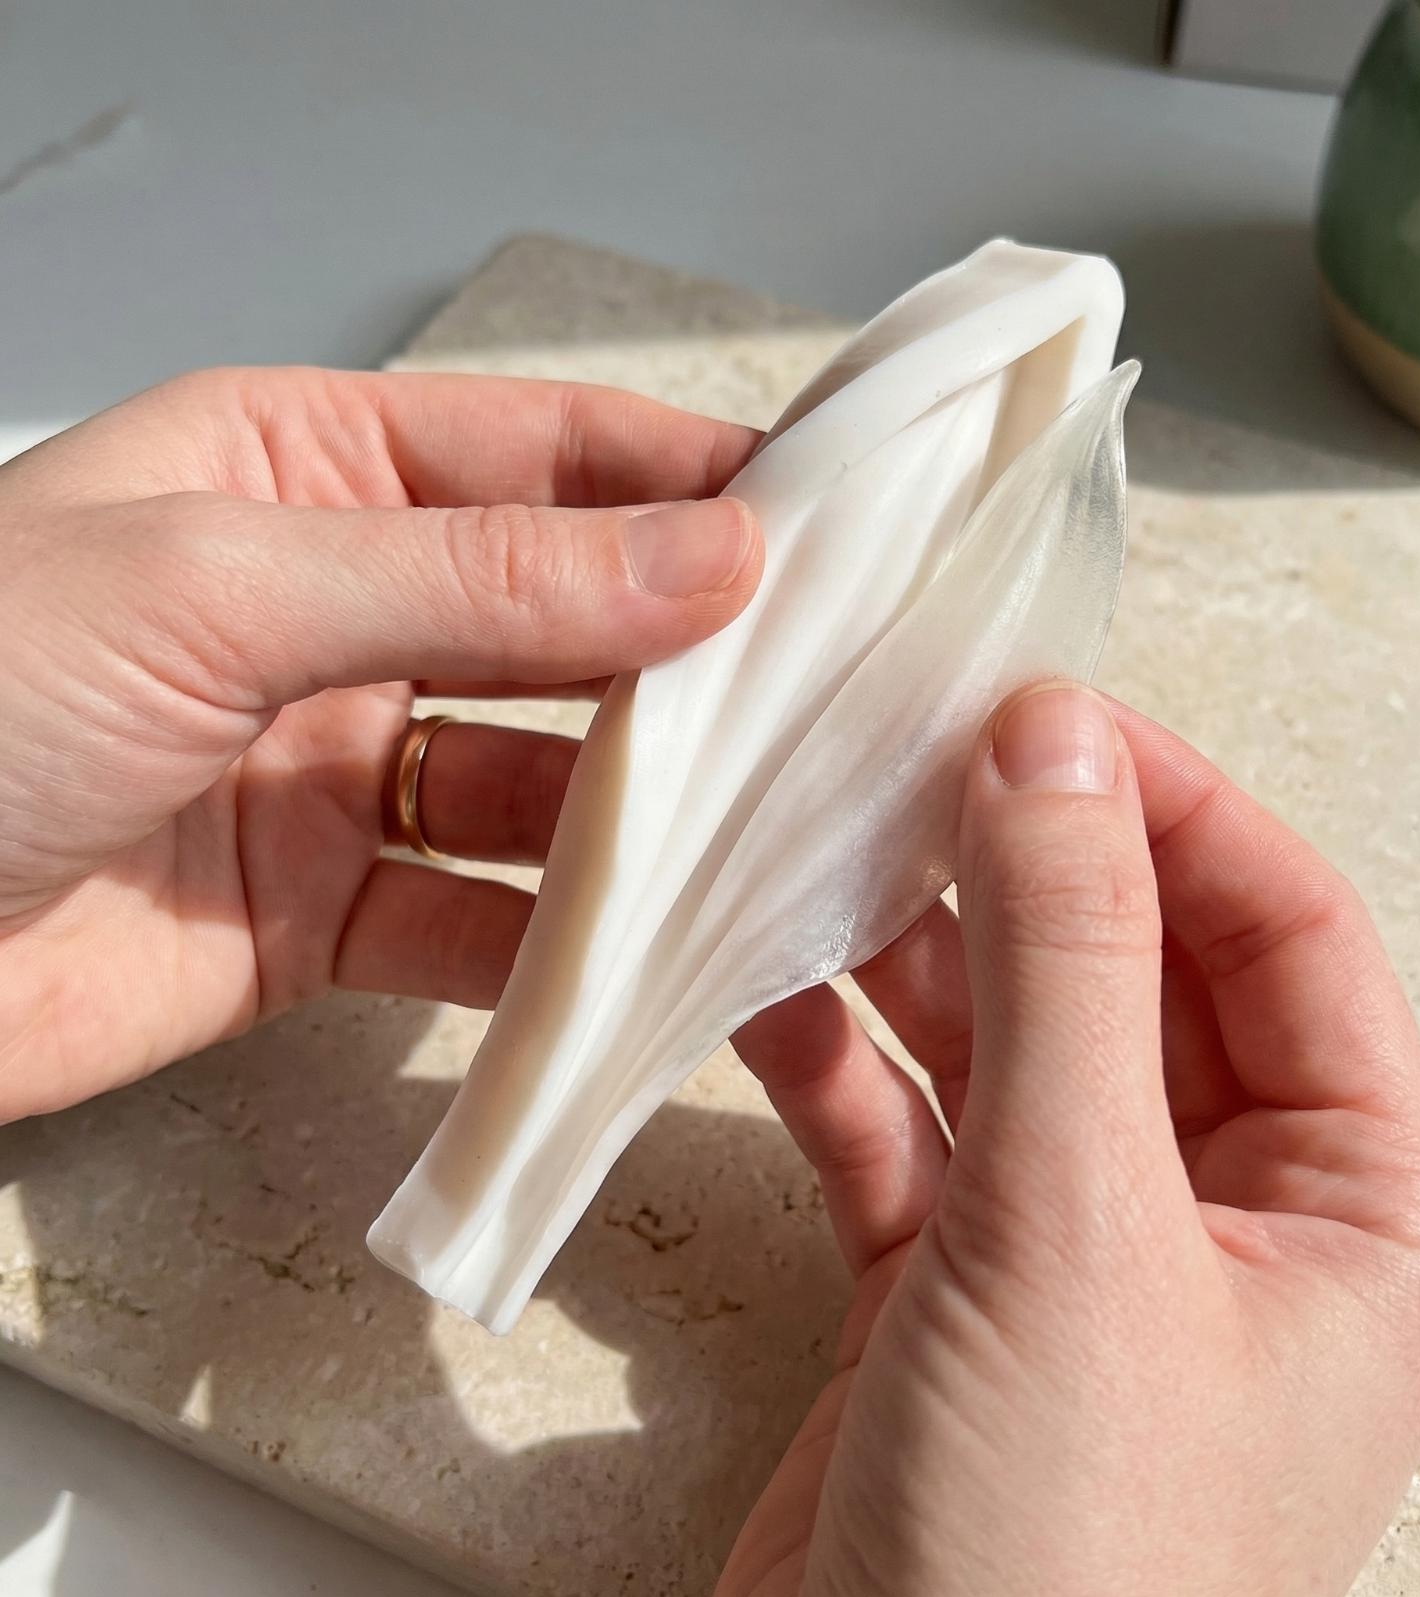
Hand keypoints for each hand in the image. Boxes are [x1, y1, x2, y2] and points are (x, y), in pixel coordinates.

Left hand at [0, 367, 759, 1120]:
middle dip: (693, 655)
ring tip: (762, 824)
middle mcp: (341, 615)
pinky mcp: (329, 914)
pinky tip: (644, 950)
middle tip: (831, 687)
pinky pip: (482, 920)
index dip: (689, 485)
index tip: (829, 528)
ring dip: (644, 808)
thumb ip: (477, 577)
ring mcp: (342, 768)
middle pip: (565, 620)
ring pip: (544, 779)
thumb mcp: (223, 587)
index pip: (545, 457)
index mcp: (305, 474)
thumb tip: (707, 557)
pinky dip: (564, 940)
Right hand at [725, 682, 1419, 1596]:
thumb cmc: (1050, 1565)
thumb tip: (1056, 746)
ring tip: (835, 858)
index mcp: (1354, 1211)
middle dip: (1037, 869)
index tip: (1044, 718)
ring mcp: (1081, 1255)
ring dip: (926, 953)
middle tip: (923, 764)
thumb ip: (1070, 963)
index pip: (1288, 931)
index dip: (1171, 805)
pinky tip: (764, 998)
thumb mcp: (1077, 1221)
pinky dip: (838, 1060)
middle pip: (1145, 972)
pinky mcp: (949, 1294)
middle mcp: (1230, 1222)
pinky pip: (905, 1130)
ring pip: (1016, 1041)